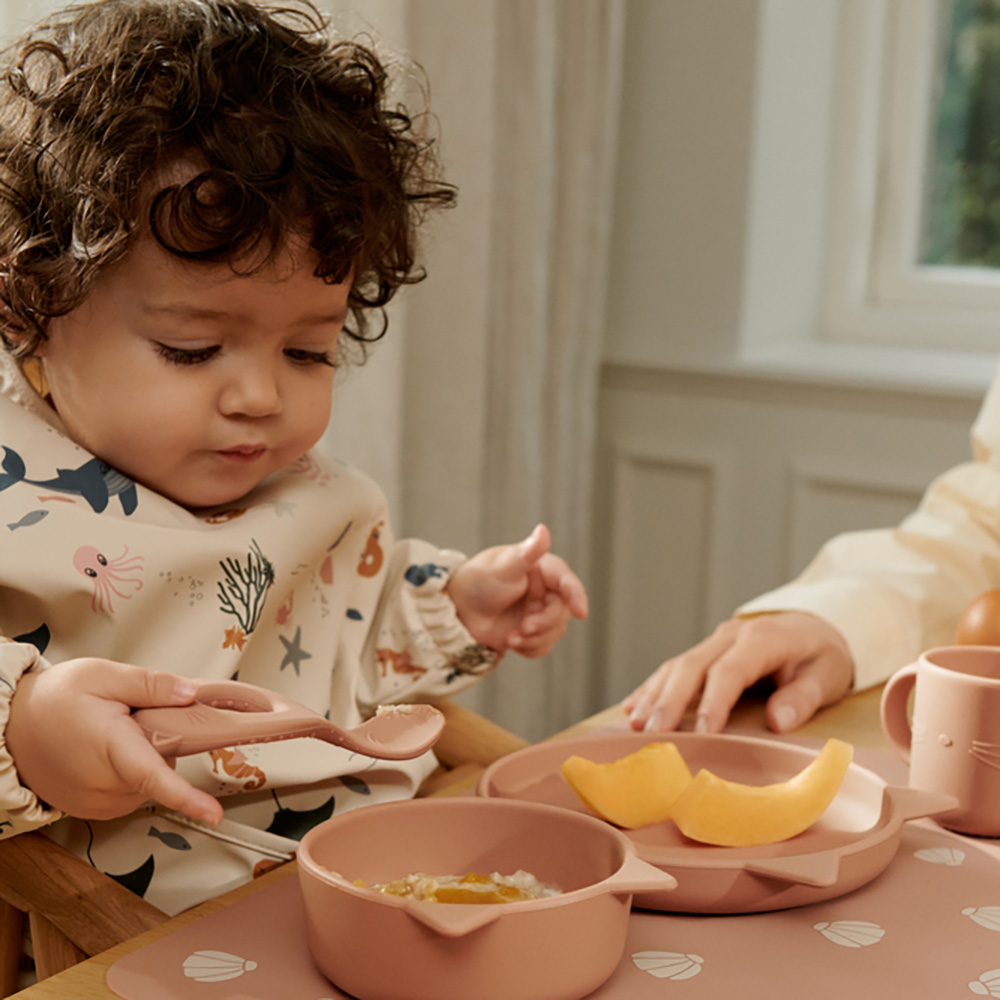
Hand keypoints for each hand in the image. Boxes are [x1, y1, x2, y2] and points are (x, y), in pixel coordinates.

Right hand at [7, 659, 223, 823]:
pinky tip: (107, 754)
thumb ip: (150, 685)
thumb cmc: (53, 699)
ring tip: (112, 735)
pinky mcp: (92, 810)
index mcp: (111, 748)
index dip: (187, 798)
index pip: (154, 777)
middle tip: (131, 719)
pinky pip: (130, 793)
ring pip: (148, 782)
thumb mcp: (103, 676)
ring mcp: (97, 802)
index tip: (213, 813)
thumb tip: (190, 693)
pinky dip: (129, 774)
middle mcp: (104, 784)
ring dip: (144, 760)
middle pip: (162, 768)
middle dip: (160, 743)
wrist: (10, 727)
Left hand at [447, 523, 588, 655]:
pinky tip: (511, 642)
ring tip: (512, 637)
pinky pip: (543, 646)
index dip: (576, 595)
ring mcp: (539, 612)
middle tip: (523, 628)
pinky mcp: (531, 632)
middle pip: (562, 611)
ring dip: (534, 639)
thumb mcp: (501, 567)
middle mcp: (544, 590)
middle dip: (544, 623)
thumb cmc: (477, 581)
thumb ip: (526, 553)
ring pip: (555, 631)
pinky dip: (530, 648)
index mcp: (541, 569)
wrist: (456, 611)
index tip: (582, 612)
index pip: (565, 581)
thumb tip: (543, 529)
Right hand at [623, 611, 853, 733]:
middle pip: (692, 666)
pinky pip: (674, 667)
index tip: (701, 733)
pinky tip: (633, 706)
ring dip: (654, 694)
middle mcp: (731, 635)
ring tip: (635, 724)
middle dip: (669, 701)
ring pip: (677, 665)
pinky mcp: (706, 649)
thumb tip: (777, 721)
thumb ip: (803, 697)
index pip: (729, 671)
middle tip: (652, 733)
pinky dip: (652, 687)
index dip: (712, 702)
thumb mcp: (827, 675)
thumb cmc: (822, 655)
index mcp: (762, 639)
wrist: (816, 625)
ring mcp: (715, 640)